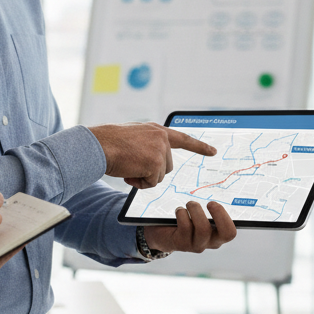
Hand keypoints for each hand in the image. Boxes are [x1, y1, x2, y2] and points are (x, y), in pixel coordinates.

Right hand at [88, 122, 215, 188]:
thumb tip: (153, 163)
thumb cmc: (110, 143)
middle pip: (167, 166)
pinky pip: (151, 183)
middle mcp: (161, 137)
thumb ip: (148, 144)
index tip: (213, 151)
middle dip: (151, 171)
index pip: (183, 138)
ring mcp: (160, 150)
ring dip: (144, 177)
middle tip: (133, 164)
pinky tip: (128, 173)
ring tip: (129, 166)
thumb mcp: (134, 137)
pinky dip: (139, 183)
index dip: (199, 146)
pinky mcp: (155, 163)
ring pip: (159, 176)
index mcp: (156, 130)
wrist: (99, 145)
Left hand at [144, 200, 236, 253]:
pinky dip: (182, 213)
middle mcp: (209, 243)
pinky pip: (186, 226)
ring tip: (190, 204)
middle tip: (210, 203)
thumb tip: (217, 190)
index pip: (230, 233)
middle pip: (224, 233)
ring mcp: (196, 245)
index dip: (226, 218)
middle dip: (218, 214)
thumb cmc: (187, 220)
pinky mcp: (181, 244)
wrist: (164, 233)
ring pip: (203, 228)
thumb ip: (211, 210)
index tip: (213, 204)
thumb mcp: (201, 216)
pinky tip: (179, 211)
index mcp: (218, 235)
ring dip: (196, 210)